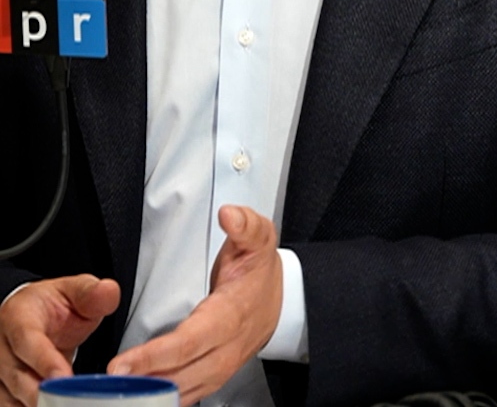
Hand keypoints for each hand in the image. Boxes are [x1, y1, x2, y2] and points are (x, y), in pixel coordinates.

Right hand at [0, 274, 119, 406]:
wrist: (36, 315)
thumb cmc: (54, 306)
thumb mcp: (76, 290)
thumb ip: (93, 293)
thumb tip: (107, 292)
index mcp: (17, 317)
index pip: (28, 341)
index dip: (44, 361)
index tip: (63, 377)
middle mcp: (1, 346)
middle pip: (17, 375)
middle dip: (41, 392)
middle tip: (67, 402)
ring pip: (10, 396)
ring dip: (35, 404)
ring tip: (65, 406)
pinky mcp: (2, 388)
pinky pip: (10, 405)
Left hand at [109, 206, 281, 404]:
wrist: (283, 299)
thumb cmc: (261, 273)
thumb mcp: (259, 240)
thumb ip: (244, 225)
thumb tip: (228, 215)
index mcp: (230, 315)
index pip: (189, 341)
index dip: (154, 355)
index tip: (122, 363)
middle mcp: (225, 347)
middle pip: (180, 372)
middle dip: (141, 380)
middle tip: (105, 382)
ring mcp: (221, 366)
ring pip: (182, 389)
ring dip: (147, 394)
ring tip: (112, 392)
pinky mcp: (213, 377)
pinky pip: (186, 395)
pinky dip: (160, 399)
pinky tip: (136, 398)